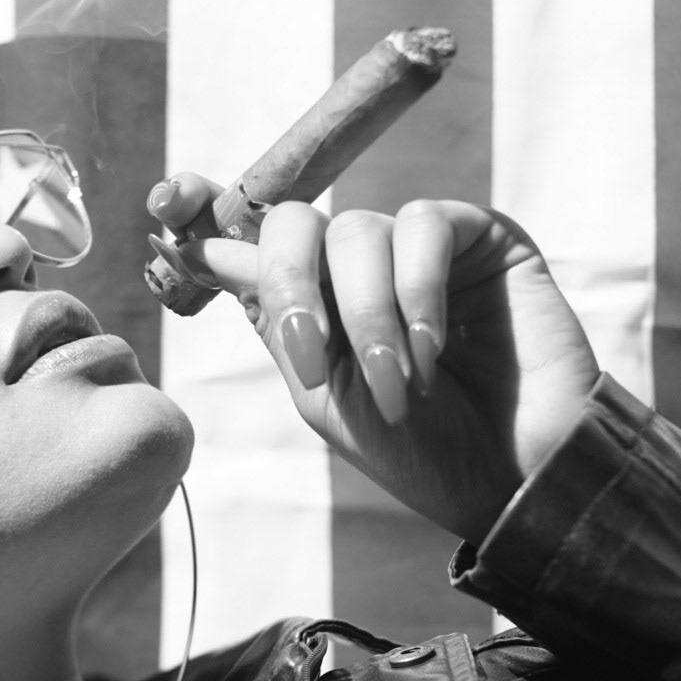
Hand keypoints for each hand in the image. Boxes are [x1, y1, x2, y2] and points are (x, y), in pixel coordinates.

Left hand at [150, 175, 600, 542]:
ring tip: (399, 385)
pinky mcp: (479, 236)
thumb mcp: (325, 393)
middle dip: (290, 284)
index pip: (250, 235)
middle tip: (312, 354)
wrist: (516, 477)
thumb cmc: (422, 450)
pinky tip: (433, 352)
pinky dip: (416, 294)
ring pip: (358, 233)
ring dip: (368, 318)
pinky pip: (424, 227)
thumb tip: (213, 248)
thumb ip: (277, 320)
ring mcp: (420, 246)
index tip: (163, 203)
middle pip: (294, 224)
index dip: (202, 209)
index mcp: (315, 300)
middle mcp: (361, 264)